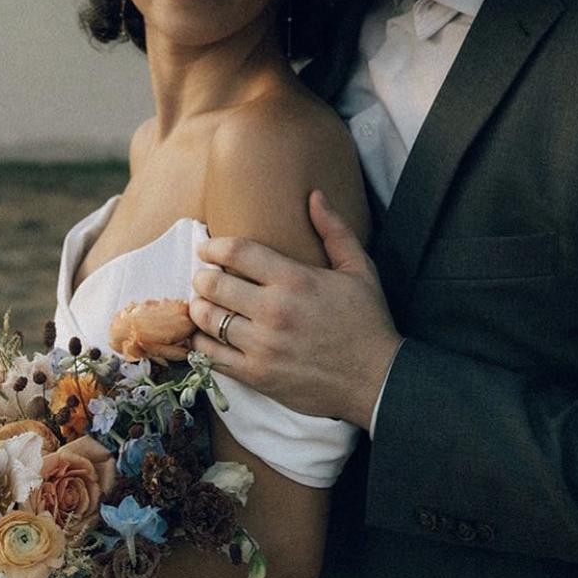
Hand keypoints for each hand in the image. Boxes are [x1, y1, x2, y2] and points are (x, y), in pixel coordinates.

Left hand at [190, 189, 402, 428]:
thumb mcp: (359, 269)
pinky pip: (212, 356)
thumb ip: (334, 230)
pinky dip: (203, 343)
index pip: (237, 253)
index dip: (214, 246)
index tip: (207, 248)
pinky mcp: (257, 375)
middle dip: (203, 277)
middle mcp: (274, 311)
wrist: (378, 381)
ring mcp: (262, 346)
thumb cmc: (367, 322)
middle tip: (205, 277)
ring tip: (204, 305)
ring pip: (207, 319)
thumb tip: (314, 196)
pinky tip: (208, 336)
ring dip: (200, 308)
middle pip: (213, 284)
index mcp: (295, 280)